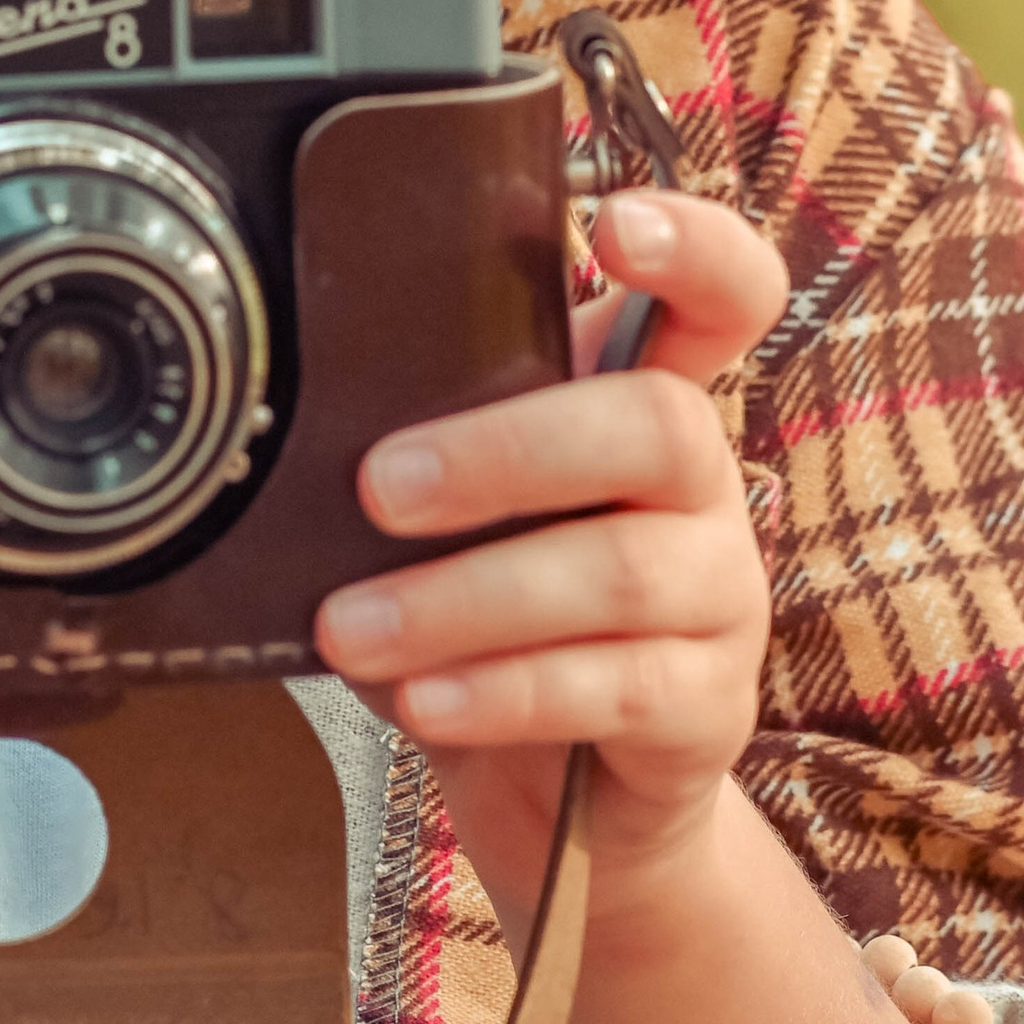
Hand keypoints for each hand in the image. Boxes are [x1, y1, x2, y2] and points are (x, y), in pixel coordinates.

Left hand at [313, 190, 789, 926]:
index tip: (615, 223)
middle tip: (378, 488)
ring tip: (349, 628)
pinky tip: (424, 698)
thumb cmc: (497, 623)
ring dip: (463, 598)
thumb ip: (424, 456)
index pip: (727, 295)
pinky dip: (502, 690)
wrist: (569, 800)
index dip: (696, 245)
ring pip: (617, 571)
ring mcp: (722, 598)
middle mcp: (704, 489)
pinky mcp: (708, 707)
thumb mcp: (458, 521)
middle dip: (504, 451)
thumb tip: (295, 430)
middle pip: (657, 426)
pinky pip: (614, 687)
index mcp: (650, 408)